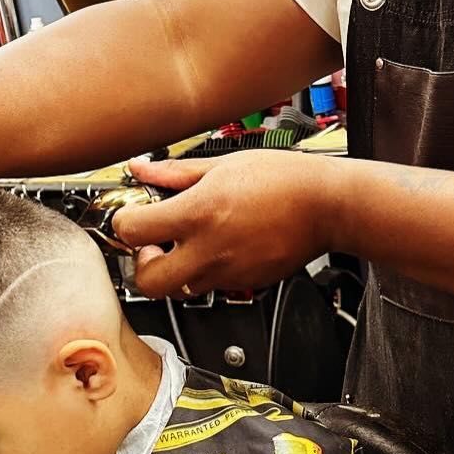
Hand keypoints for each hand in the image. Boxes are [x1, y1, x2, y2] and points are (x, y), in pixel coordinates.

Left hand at [117, 150, 343, 298]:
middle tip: (153, 244)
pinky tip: (222, 245)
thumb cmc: (285, 180)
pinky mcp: (245, 283)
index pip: (131, 231)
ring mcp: (228, 272)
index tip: (134, 215)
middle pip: (148, 282)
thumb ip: (175, 174)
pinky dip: (207, 270)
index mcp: (198, 213)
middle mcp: (209, 249)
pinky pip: (212, 285)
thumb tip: (143, 171)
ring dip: (175, 269)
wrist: (327, 205)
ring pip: (180, 288)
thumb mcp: (224, 165)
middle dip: (142, 265)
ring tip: (190, 243)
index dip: (125, 222)